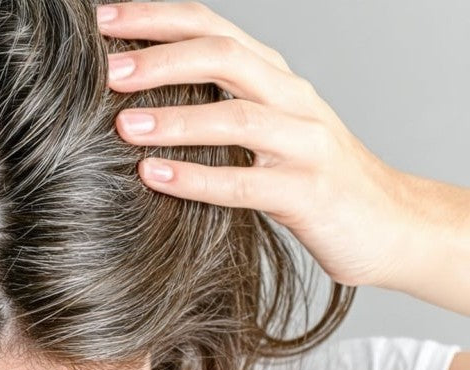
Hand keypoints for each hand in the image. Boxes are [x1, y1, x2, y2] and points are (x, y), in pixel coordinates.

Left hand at [96, 1, 412, 289]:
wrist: (391, 224)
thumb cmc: (309, 176)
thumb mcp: (264, 127)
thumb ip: (215, 105)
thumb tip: (133, 99)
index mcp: (273, 76)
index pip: (211, 27)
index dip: (156, 18)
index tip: (102, 20)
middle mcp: (292, 98)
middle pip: (224, 57)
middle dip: (161, 59)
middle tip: (107, 71)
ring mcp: (306, 144)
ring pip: (238, 117)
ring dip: (176, 118)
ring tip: (124, 126)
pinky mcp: (309, 193)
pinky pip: (248, 183)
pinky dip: (198, 178)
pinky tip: (154, 177)